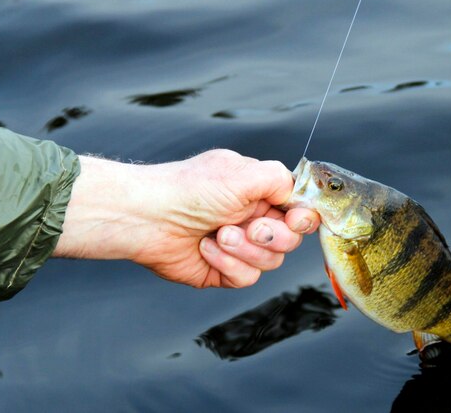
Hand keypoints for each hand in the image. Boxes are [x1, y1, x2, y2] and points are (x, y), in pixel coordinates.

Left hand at [54, 150, 319, 287]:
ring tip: (219, 234)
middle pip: (290, 240)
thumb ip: (280, 178)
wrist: (148, 216)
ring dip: (245, 249)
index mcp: (258, 193)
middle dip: (270, 235)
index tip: (293, 219)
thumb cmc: (189, 189)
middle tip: (246, 226)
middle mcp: (251, 219)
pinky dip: (228, 264)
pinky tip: (206, 248)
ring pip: (271, 262)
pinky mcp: (223, 271)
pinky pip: (247, 278)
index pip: (299, 211)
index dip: (302, 218)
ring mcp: (238, 247)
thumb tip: (299, 192)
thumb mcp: (242, 172)